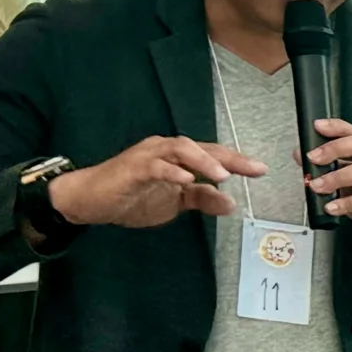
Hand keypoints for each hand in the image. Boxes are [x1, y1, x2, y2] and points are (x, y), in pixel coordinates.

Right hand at [49, 135, 263, 228]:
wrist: (90, 201)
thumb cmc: (132, 197)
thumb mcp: (174, 203)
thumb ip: (202, 199)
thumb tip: (230, 203)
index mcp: (178, 158)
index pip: (213, 155)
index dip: (237, 161)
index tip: (261, 170)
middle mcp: (166, 150)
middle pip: (202, 148)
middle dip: (229, 158)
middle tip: (253, 169)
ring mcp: (148, 156)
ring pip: (180, 149)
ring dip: (203, 161)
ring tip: (223, 175)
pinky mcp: (131, 168)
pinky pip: (154, 166)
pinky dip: (171, 172)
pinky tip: (186, 180)